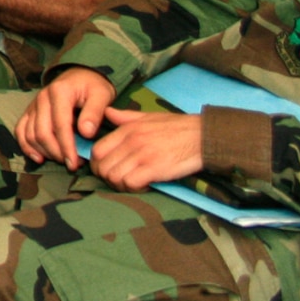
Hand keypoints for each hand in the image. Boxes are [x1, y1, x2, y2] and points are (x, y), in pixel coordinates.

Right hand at [16, 67, 115, 170]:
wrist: (81, 75)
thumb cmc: (93, 86)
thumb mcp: (102, 94)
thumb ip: (95, 112)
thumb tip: (86, 133)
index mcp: (59, 92)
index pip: (60, 125)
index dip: (67, 147)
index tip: (76, 163)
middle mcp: (42, 98)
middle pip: (42, 132)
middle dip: (56, 153)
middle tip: (73, 164)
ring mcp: (33, 105)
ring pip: (30, 135)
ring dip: (45, 152)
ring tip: (62, 159)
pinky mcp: (30, 112)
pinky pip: (20, 131)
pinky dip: (26, 146)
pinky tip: (39, 157)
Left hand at [88, 107, 203, 191]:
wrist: (202, 136)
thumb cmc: (177, 127)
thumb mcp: (148, 116)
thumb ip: (125, 116)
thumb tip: (107, 112)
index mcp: (127, 129)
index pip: (97, 150)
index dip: (98, 164)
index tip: (109, 170)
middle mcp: (131, 142)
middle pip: (102, 166)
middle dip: (107, 178)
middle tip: (121, 180)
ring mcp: (141, 155)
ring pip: (113, 177)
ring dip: (120, 185)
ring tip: (133, 184)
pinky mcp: (154, 168)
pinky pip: (130, 183)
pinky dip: (134, 189)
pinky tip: (144, 185)